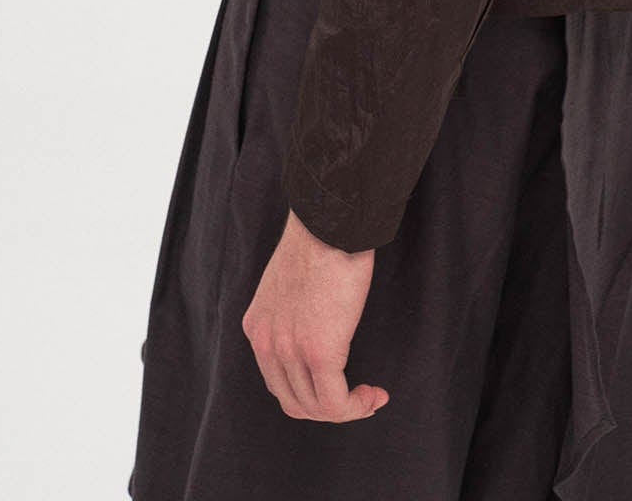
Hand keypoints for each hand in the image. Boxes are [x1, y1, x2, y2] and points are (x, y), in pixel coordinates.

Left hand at [241, 209, 390, 421]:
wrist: (331, 222)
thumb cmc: (323, 240)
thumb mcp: (292, 283)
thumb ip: (295, 312)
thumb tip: (319, 328)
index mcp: (257, 327)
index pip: (278, 381)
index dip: (311, 393)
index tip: (342, 386)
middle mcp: (265, 343)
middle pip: (293, 402)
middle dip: (328, 408)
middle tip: (360, 397)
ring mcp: (289, 350)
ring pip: (315, 407)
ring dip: (347, 409)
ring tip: (371, 395)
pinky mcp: (318, 352)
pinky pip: (335, 402)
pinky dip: (357, 407)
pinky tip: (374, 394)